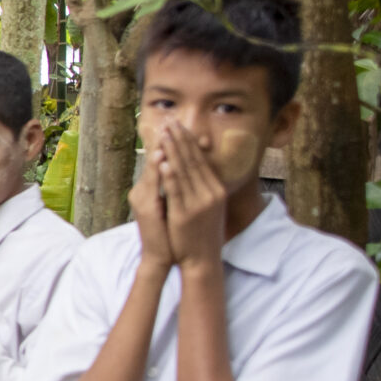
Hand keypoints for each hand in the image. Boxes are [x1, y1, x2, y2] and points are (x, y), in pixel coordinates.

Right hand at [128, 134, 172, 265]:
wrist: (160, 257)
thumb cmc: (168, 234)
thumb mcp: (171, 208)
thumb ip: (172, 190)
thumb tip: (180, 173)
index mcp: (148, 190)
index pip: (158, 162)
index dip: (167, 144)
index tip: (176, 126)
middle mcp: (141, 191)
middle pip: (153, 161)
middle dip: (162, 141)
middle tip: (169, 121)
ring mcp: (142, 199)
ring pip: (152, 170)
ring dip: (159, 151)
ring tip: (165, 133)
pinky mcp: (146, 208)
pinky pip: (154, 186)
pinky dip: (159, 172)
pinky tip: (163, 159)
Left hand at [156, 122, 228, 266]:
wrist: (202, 259)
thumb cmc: (202, 233)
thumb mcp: (208, 207)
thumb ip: (204, 187)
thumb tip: (199, 168)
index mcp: (216, 189)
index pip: (201, 160)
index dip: (189, 142)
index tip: (180, 126)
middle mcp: (211, 193)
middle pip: (194, 161)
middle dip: (181, 140)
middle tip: (171, 121)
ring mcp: (199, 203)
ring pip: (184, 172)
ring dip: (174, 151)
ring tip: (165, 134)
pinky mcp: (186, 214)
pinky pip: (176, 191)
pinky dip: (170, 175)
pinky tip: (164, 162)